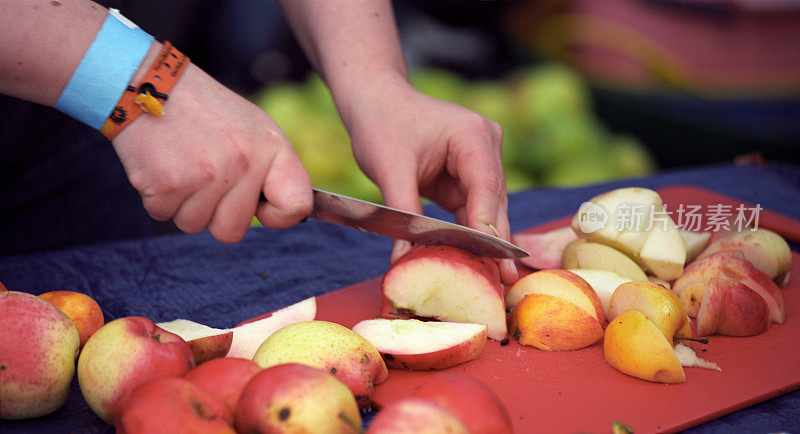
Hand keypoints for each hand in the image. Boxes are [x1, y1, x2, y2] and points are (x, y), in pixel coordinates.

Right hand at [112, 63, 312, 241]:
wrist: (148, 84)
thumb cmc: (204, 112)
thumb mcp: (253, 129)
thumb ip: (272, 171)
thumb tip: (287, 213)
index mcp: (272, 148)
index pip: (297, 205)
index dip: (277, 217)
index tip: (260, 206)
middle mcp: (245, 162)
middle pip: (233, 230)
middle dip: (214, 212)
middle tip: (202, 173)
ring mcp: (208, 174)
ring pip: (194, 225)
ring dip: (182, 204)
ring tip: (181, 163)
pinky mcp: (169, 184)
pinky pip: (163, 215)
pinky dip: (157, 197)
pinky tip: (161, 164)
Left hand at [344, 72, 517, 284]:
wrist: (374, 99)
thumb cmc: (381, 123)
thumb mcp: (390, 169)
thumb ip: (403, 215)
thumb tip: (406, 260)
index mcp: (473, 136)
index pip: (486, 188)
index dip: (488, 228)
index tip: (492, 264)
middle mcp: (485, 146)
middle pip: (493, 203)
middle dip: (493, 244)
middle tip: (501, 285)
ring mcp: (480, 161)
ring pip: (486, 211)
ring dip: (482, 244)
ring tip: (490, 283)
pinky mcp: (466, 176)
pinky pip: (471, 211)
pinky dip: (467, 235)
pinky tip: (470, 263)